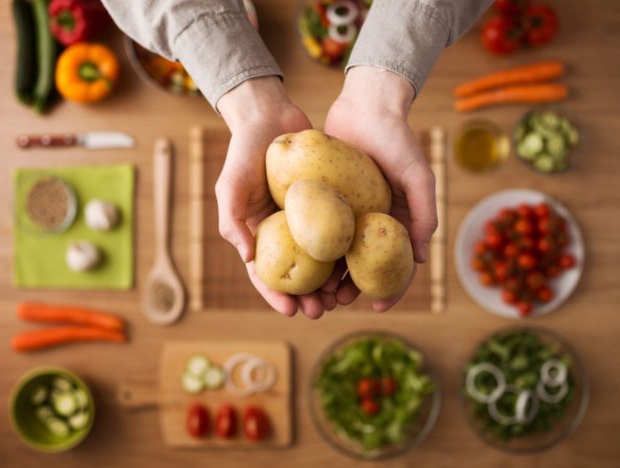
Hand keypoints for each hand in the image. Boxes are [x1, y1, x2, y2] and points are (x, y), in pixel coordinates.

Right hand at [216, 77, 337, 318]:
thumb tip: (248, 259)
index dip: (275, 294)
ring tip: (341, 298)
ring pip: (320, 259)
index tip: (291, 311)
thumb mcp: (230, 185)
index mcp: (258, 233)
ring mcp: (306, 219)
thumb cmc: (245, 151)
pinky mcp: (327, 203)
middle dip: (306, 297)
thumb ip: (231, 221)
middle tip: (321, 311)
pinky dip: (345, 251)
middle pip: (295, 273)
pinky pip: (337, 231)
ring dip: (329, 282)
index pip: (264, 273)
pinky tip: (357, 265)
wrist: (271, 115)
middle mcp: (283, 231)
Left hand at [324, 66, 437, 311]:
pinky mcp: (326, 200)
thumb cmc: (397, 139)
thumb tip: (421, 258)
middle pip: (361, 265)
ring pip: (337, 253)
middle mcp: (372, 221)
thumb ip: (424, 213)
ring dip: (327, 275)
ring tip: (315, 291)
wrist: (365, 105)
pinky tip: (299, 263)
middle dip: (350, 288)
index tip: (378, 307)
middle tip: (335, 302)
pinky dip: (311, 249)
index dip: (391, 288)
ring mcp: (349, 212)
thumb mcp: (418, 176)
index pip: (396, 264)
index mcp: (397, 221)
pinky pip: (318, 229)